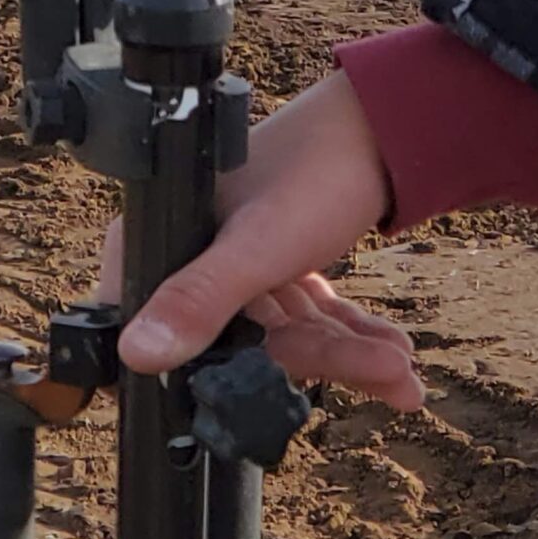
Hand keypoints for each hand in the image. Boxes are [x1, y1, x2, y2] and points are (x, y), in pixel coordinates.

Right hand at [100, 72, 423, 409]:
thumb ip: (200, 300)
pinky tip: (390, 352)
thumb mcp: (258, 245)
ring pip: (282, 332)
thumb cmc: (316, 167)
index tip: (255, 412)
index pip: (160, 329)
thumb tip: (135, 354)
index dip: (199, 375)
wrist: (386, 126)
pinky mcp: (274, 259)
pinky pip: (305, 316)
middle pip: (239, 339)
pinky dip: (345, 336)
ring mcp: (234, 256)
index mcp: (164, 234)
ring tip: (401, 367)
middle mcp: (191, 247)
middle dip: (319, 361)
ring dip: (345, 354)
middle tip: (385, 372)